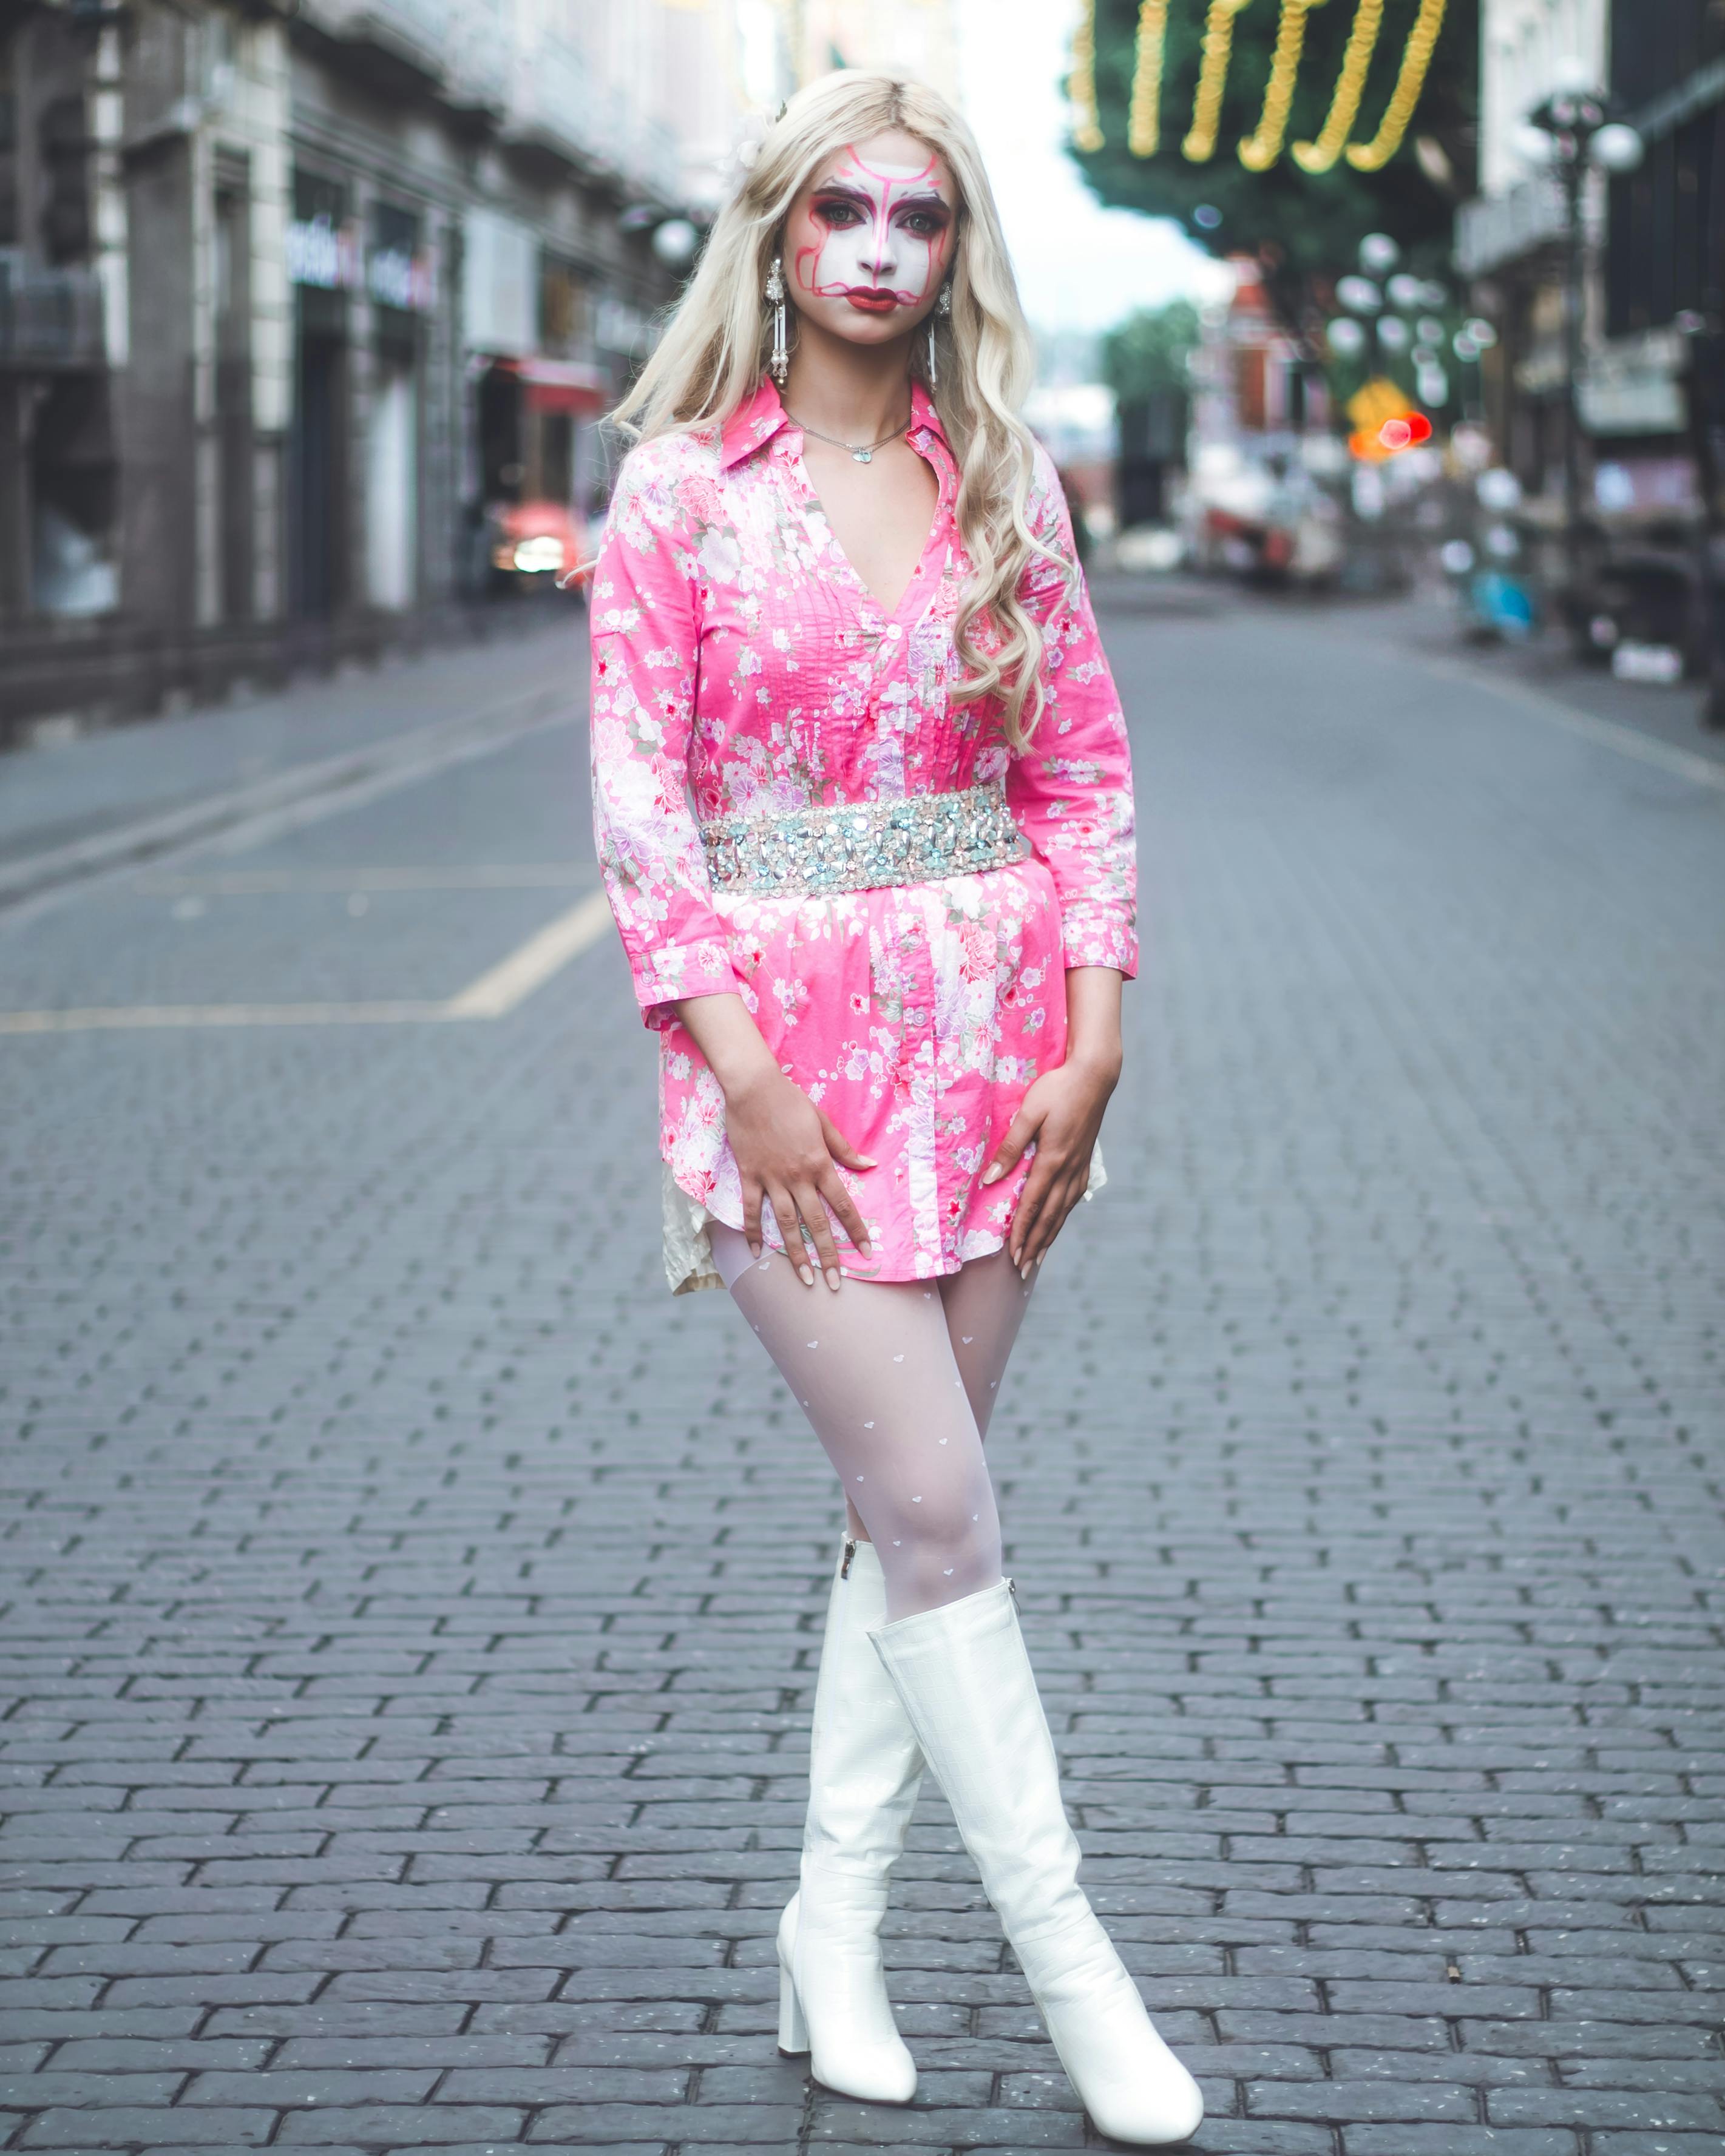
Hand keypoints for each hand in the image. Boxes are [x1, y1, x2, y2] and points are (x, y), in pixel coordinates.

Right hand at [724, 1065, 875, 1289]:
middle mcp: (797, 1177)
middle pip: (816, 1223)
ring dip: (795, 1253)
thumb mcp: (823, 1123)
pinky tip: (758, 1253)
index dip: (855, 1230)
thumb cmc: (792, 1102)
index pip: (843, 1205)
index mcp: (819, 1164)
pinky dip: (753, 1232)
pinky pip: (751, 1210)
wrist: (754, 1088)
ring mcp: (771, 1179)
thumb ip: (845, 1149)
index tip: (866, 1252)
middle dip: (827, 1255)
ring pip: (785, 1224)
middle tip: (835, 1283)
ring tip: (805, 1279)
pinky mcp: (749, 1176)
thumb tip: (870, 1165)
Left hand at [981, 1054, 1117, 1276]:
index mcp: (1052, 1160)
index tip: (1012, 1255)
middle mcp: (1068, 1169)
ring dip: (1049, 1236)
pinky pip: (1073, 1197)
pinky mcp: (1085, 1160)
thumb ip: (1011, 1145)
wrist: (1094, 1075)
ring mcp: (1079, 1166)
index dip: (1021, 1232)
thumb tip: (991, 1177)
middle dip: (1034, 1245)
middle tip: (1022, 1269)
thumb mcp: (1029, 1112)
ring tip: (1038, 1258)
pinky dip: (1063, 1217)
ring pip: (1063, 1211)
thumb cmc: (1058, 1088)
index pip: (1033, 1205)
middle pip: (1049, 1216)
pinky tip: (1058, 1224)